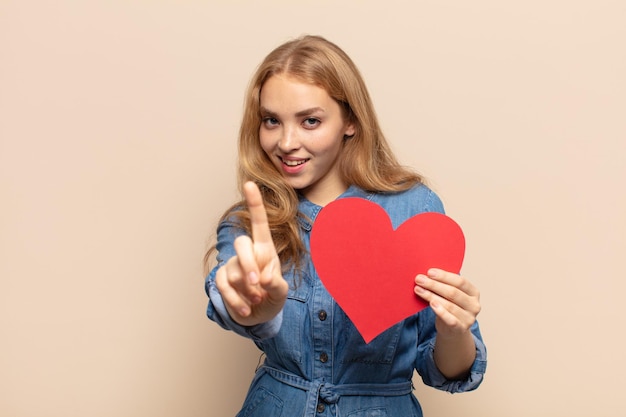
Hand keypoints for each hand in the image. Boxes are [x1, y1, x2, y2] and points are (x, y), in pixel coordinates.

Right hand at [215, 181, 288, 325]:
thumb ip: (277, 285)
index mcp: (265, 249)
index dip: (255, 204)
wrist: (258, 315)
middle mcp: (248, 252)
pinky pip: (223, 286)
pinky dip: (236, 301)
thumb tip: (265, 279)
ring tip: (257, 301)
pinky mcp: (222, 279)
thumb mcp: (281, 292)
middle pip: (242, 244)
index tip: (250, 183)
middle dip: (249, 265)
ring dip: (247, 291)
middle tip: (259, 284)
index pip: (259, 223)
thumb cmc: (272, 296)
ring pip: (234, 271)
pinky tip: (246, 310)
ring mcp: (233, 264)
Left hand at [414, 269, 480, 377]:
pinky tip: (431, 304)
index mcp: (473, 292)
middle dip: (434, 285)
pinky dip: (440, 311)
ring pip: (449, 305)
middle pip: (453, 292)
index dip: (444, 276)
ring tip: (419, 290)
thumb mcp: (451, 295)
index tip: (429, 272)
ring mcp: (469, 318)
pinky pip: (450, 319)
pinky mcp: (462, 328)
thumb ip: (444, 285)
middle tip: (419, 279)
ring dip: (431, 296)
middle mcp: (474, 305)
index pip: (460, 281)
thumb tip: (426, 275)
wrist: (453, 331)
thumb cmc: (450, 307)